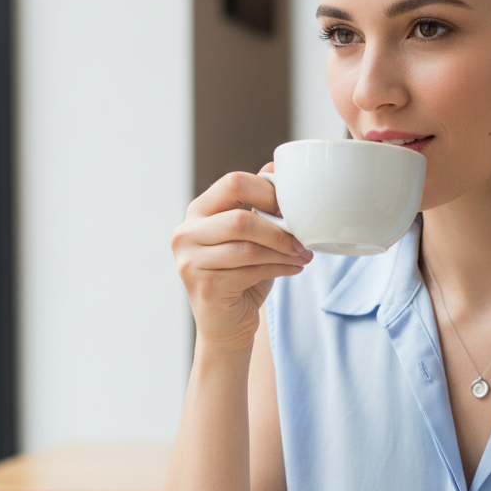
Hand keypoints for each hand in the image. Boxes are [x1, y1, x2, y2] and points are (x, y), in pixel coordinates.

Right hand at [171, 164, 312, 350]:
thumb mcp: (251, 236)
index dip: (268, 191)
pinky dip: (279, 268)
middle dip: (279, 229)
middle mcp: (186, 233)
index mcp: (198, 212)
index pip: (232, 183)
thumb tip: (275, 164)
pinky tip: (295, 269)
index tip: (292, 207)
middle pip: (240, 219)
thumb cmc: (241, 276)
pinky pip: (250, 271)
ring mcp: (190, 261)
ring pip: (247, 248)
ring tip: (304, 255)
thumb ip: (258, 205)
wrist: (226, 326)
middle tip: (303, 239)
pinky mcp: (204, 286)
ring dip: (283, 251)